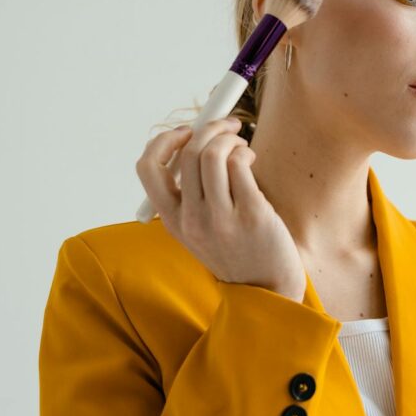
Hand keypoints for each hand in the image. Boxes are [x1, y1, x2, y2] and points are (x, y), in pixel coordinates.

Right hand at [135, 117, 305, 301]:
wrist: (267, 288)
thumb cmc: (235, 248)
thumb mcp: (198, 227)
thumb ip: (191, 192)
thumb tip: (195, 138)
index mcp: (171, 220)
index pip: (148, 168)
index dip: (164, 140)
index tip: (187, 131)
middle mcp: (191, 219)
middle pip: (187, 152)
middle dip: (209, 127)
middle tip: (228, 127)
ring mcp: (220, 218)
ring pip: (213, 153)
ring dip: (230, 138)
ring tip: (242, 147)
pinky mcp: (251, 214)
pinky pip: (239, 165)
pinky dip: (244, 152)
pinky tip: (251, 160)